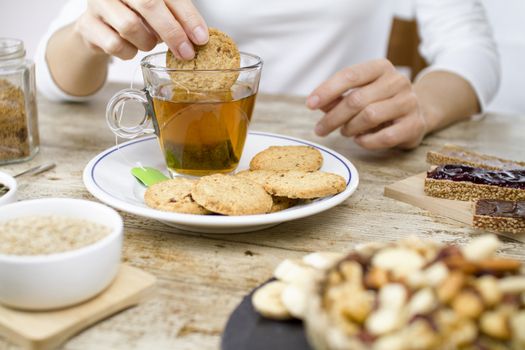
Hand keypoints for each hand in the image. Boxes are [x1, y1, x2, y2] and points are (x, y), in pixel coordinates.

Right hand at [75, 0, 207, 59]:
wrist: (99, 25)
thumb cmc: (135, 14)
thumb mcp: (160, 9)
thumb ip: (179, 17)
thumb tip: (199, 37)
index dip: (188, 17)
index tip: (201, 38)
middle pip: (149, 4)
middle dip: (172, 32)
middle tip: (186, 52)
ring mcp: (99, 3)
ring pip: (130, 27)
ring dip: (147, 42)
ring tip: (149, 41)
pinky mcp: (87, 24)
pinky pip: (115, 45)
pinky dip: (129, 52)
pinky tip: (131, 46)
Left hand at [307, 59, 427, 149]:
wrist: (418, 113)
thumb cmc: (380, 102)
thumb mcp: (359, 93)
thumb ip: (337, 97)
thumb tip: (316, 103)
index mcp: (381, 67)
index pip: (350, 75)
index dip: (327, 90)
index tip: (309, 104)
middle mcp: (398, 81)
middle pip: (356, 99)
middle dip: (333, 117)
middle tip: (320, 129)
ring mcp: (409, 102)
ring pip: (369, 116)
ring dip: (350, 128)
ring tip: (345, 131)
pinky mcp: (415, 125)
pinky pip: (385, 136)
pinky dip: (367, 141)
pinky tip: (359, 140)